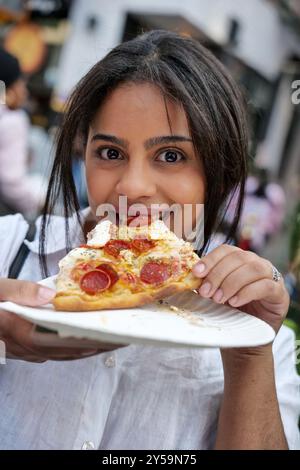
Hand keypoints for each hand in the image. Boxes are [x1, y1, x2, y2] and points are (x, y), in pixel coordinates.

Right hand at [0, 278, 122, 361]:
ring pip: (62, 355)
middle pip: (69, 351)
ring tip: (111, 341)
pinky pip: (52, 354)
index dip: (93, 339)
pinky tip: (82, 344)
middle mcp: (25, 347)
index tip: (116, 336)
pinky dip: (71, 350)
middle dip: (98, 346)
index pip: (66, 340)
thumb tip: (50, 296)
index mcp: (21, 331)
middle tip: (124, 338)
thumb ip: (21, 291)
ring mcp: (23, 352)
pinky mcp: (21, 351)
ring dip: (88, 350)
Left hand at [192, 245, 289, 335]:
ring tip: (219, 299)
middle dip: (218, 274)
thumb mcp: (213, 296)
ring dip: (232, 283)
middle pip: (238, 258)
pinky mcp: (279, 293)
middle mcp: (256, 264)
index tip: (197, 273)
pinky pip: (265, 286)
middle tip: (206, 292)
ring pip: (253, 269)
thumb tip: (189, 276)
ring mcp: (271, 277)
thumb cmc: (228, 314)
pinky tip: (234, 302)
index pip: (226, 250)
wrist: (244, 341)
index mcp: (239, 260)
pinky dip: (247, 292)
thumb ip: (206, 283)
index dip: (211, 259)